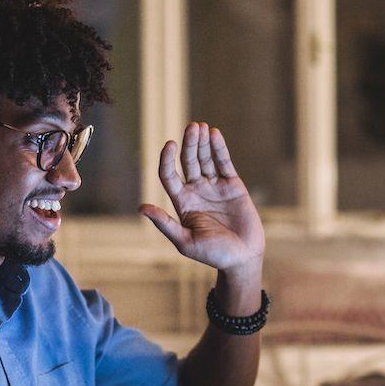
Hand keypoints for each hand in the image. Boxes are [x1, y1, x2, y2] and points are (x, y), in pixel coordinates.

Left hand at [140, 122, 265, 273]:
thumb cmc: (213, 255)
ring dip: (202, 142)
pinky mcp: (233, 186)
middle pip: (189, 162)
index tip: (170, 145)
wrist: (242, 258)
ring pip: (206, 159)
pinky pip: (224, 163)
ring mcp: (215, 187)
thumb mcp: (185, 241)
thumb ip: (165, 224)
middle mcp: (196, 191)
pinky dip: (219, 148)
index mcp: (182, 203)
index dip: (168, 160)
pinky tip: (215, 134)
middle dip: (189, 144)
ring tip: (201, 127)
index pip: (169, 175)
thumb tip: (141, 207)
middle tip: (192, 127)